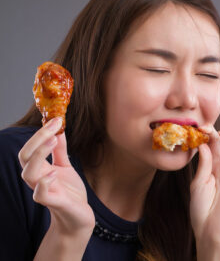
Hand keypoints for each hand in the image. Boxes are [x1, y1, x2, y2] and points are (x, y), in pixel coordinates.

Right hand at [18, 117, 94, 236]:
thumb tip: (58, 130)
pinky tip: (54, 173)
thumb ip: (60, 150)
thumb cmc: (69, 190)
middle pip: (25, 157)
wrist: (78, 216)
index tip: (56, 119)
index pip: (30, 149)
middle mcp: (38, 179)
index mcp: (40, 169)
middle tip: (54, 125)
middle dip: (37, 139)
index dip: (40, 133)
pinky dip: (44, 184)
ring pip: (29, 174)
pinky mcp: (55, 203)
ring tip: (52, 141)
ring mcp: (45, 191)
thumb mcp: (65, 166)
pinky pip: (41, 195)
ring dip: (39, 155)